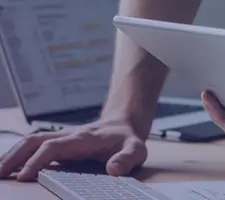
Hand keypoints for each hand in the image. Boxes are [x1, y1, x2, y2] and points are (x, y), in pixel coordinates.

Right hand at [0, 114, 147, 180]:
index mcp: (83, 138)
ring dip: (11, 155)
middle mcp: (68, 136)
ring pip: (30, 141)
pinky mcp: (57, 143)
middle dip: (14, 156)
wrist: (124, 123)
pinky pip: (33, 145)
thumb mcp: (136, 149)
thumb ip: (127, 158)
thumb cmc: (126, 139)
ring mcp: (61, 138)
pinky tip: (6, 166)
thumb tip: (114, 170)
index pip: (54, 146)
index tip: (24, 176)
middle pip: (35, 140)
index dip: (38, 160)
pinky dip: (17, 154)